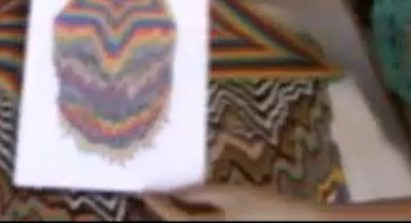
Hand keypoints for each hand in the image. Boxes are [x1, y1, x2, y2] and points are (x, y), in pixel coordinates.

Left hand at [142, 184, 327, 220]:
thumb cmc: (266, 207)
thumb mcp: (232, 194)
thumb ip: (202, 193)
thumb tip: (177, 191)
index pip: (174, 218)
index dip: (157, 204)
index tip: (145, 191)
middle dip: (166, 211)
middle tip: (153, 195)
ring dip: (179, 216)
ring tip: (170, 199)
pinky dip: (195, 218)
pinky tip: (193, 208)